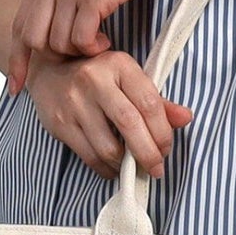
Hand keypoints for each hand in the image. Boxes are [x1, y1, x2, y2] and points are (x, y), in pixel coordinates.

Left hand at [5, 0, 185, 92]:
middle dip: (54, 57)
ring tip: (100, 44)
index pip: (19, 23)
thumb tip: (58, 24)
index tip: (16, 86)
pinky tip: (107, 41)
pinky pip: (82, 39)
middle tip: (79, 57)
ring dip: (80, 52)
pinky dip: (94, 48)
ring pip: (59, 42)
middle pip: (33, 38)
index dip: (16, 58)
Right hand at [22, 46, 193, 180]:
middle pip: (130, 125)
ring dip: (126, 165)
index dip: (162, 132)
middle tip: (156, 168)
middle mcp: (95, 80)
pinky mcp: (60, 123)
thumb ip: (157, 101)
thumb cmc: (98, 76)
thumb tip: (186, 118)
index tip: (165, 148)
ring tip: (134, 168)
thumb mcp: (128, 79)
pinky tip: (113, 168)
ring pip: (108, 146)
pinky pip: (89, 155)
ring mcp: (74, 102)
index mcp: (120, 65)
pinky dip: (106, 168)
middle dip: (148, 153)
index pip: (149, 104)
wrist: (49, 71)